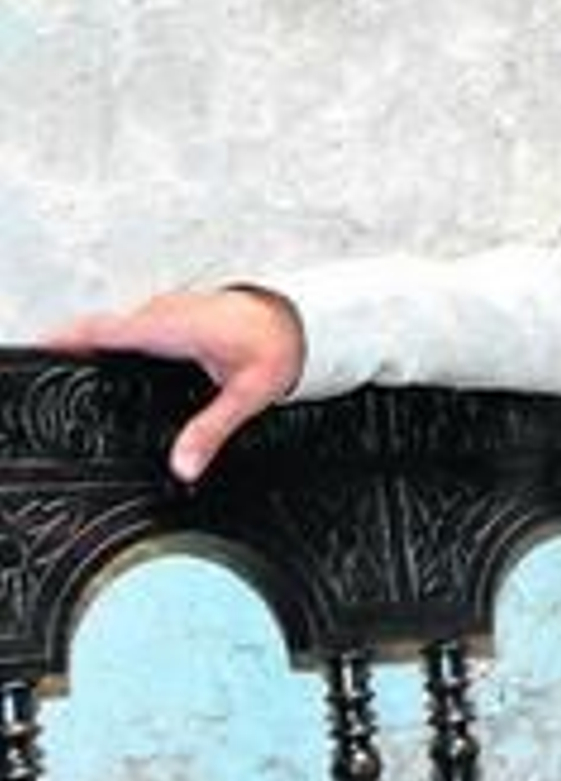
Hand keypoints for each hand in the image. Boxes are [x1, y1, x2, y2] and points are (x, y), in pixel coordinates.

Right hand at [45, 288, 305, 482]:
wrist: (300, 319)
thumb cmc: (278, 345)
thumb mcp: (249, 395)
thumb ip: (212, 431)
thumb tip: (182, 467)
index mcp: (173, 328)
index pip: (104, 330)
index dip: (66, 341)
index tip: (40, 355)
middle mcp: (162, 314)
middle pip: (99, 334)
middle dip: (72, 357)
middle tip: (52, 391)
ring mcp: (163, 312)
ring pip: (114, 332)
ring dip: (94, 353)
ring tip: (76, 388)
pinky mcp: (169, 317)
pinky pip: (131, 332)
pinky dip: (117, 349)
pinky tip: (114, 378)